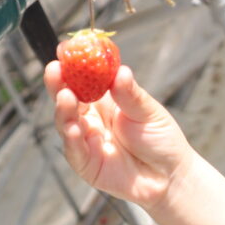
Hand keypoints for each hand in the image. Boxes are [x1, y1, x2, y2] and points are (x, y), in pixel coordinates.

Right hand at [44, 62, 193, 210]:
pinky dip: (71, 139)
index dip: (72, 64)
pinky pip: (74, 150)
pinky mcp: (86, 164)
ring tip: (66, 96)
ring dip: (62, 109)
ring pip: (66, 121)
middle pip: (66, 97)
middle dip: (58, 82)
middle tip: (55, 68)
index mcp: (104, 100)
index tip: (65, 48)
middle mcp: (90, 118)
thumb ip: (131, 95)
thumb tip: (120, 71)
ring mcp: (86, 140)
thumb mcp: (149, 112)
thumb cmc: (161, 140)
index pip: (83, 78)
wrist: (170, 176)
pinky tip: (73, 128)